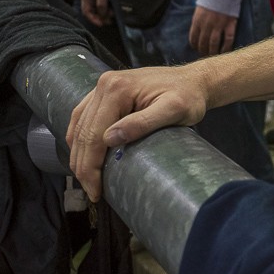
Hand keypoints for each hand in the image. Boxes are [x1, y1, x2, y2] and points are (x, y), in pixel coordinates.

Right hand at [66, 66, 209, 200]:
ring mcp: (102, 87)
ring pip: (78, 126)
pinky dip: (78, 138)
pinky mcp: (105, 92)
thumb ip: (143, 123)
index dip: (91, 166)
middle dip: (83, 166)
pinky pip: (82, 117)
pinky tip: (83, 154)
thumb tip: (109, 138)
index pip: (94, 134)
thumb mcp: (174, 110)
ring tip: (87, 179)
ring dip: (79, 154)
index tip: (95, 191)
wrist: (194, 81)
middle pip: (83, 132)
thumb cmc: (189, 96)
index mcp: (117, 89)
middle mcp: (104, 84)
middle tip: (92, 192)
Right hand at [81, 0, 112, 25]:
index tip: (100, 24)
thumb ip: (101, 3)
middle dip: (100, 18)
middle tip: (108, 22)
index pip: (86, 12)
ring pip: (98, 11)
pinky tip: (112, 11)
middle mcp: (88, 0)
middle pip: (92, 13)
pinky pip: (102, 7)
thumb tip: (102, 14)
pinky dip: (106, 10)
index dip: (93, 19)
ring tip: (112, 16)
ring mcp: (93, 0)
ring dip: (104, 14)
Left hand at [189, 6, 237, 56]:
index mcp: (197, 20)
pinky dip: (226, 47)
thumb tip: (197, 27)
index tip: (196, 49)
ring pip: (214, 43)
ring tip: (213, 57)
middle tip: (205, 56)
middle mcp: (206, 25)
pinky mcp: (230, 24)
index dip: (194, 45)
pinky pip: (228, 39)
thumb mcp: (200, 7)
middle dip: (203, 51)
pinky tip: (225, 52)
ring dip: (213, 52)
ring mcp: (218, 25)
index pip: (193, 37)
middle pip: (203, 42)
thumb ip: (198, 18)